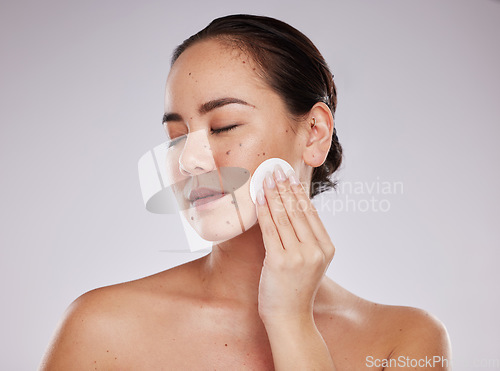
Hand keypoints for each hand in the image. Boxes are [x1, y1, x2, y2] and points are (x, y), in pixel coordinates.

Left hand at [255, 164, 334, 323]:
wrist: (290, 318)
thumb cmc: (297, 289)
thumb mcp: (310, 262)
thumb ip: (306, 238)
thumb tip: (292, 208)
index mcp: (327, 249)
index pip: (311, 213)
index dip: (298, 192)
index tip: (290, 176)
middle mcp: (315, 250)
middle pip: (298, 211)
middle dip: (284, 187)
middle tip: (275, 170)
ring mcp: (298, 256)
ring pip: (283, 217)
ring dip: (273, 195)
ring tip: (265, 179)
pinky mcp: (280, 261)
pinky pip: (269, 229)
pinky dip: (263, 212)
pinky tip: (258, 199)